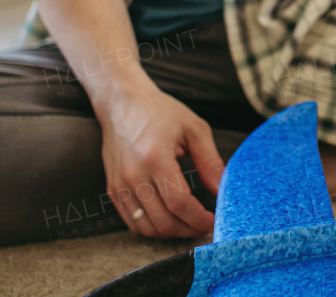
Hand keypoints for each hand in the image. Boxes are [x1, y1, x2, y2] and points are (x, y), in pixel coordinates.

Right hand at [97, 83, 224, 238]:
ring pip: (146, 227)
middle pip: (163, 221)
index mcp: (155, 158)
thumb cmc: (160, 112)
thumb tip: (223, 191)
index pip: (179, 203)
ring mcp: (119, 184)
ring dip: (171, 233)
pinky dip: (152, 228)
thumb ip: (210, 162)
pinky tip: (169, 220)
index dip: (199, 219)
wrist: (122, 103)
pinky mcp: (112, 189)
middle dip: (188, 230)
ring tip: (189, 225)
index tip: (214, 221)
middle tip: (205, 226)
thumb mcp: (194, 129)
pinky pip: (131, 222)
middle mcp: (133, 175)